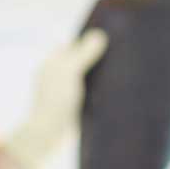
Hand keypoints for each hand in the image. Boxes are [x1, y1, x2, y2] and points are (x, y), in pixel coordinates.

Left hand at [3, 29, 107, 168]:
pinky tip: (113, 89)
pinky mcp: (74, 106)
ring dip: (99, 75)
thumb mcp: (70, 71)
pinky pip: (89, 92)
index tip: (108, 37)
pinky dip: (98, 90)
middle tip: (118, 53)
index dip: (88, 40)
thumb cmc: (56, 100)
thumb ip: (84, 53)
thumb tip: (100, 35)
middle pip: (80, 60)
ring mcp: (65, 91)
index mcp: (52, 62)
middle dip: (96, 57)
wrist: (50, 134)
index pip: (72, 45)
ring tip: (119, 70)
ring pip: (86, 77)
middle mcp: (57, 75)